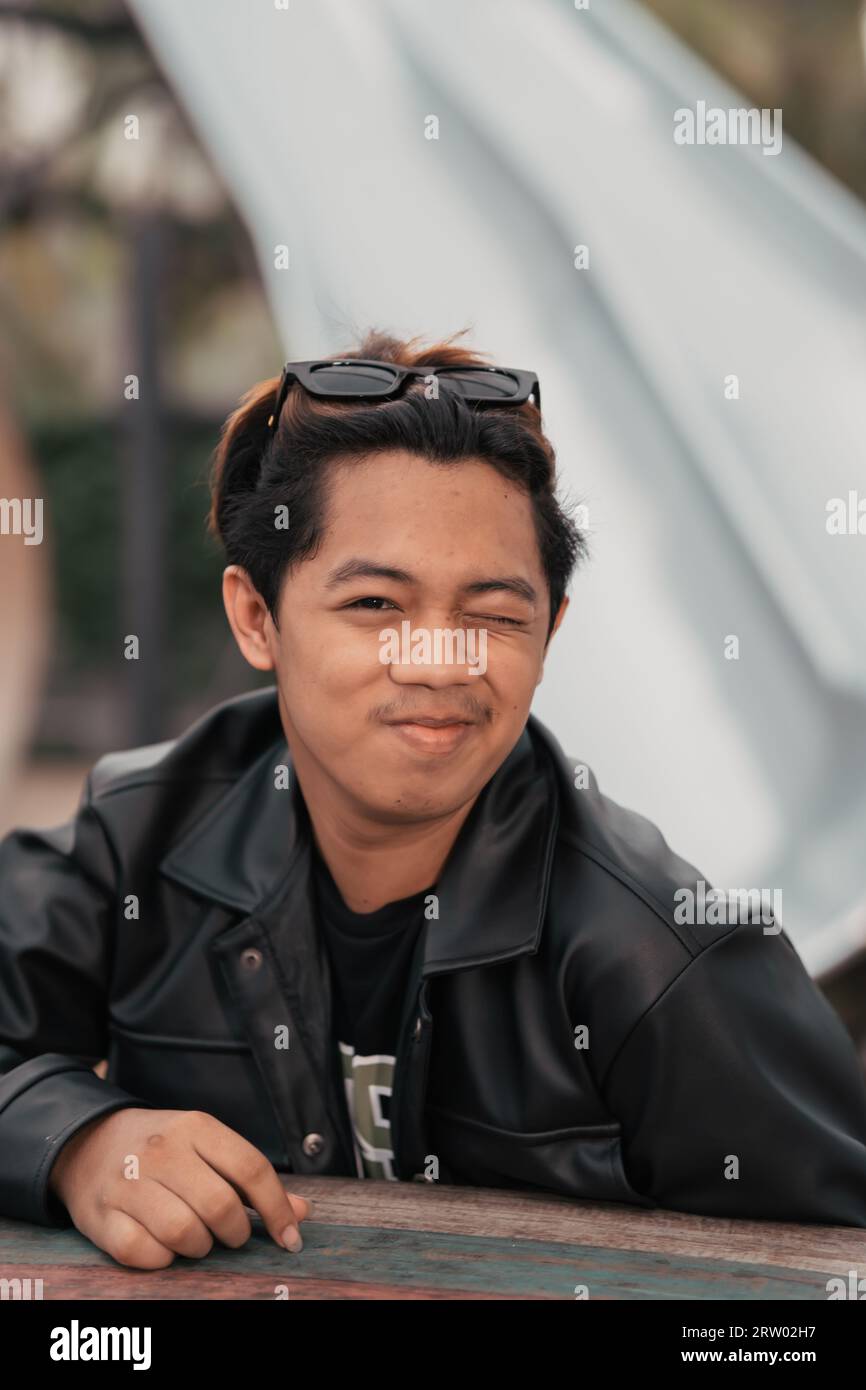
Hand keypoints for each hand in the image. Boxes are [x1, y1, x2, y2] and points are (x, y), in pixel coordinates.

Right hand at [48, 1107, 311, 1269]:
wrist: (87, 1141)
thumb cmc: (162, 1149)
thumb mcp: (206, 1146)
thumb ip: (251, 1179)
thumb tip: (301, 1213)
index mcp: (194, 1127)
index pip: (250, 1168)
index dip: (277, 1208)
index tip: (290, 1238)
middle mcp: (160, 1151)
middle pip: (219, 1205)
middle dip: (236, 1232)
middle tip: (233, 1236)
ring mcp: (127, 1183)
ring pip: (182, 1232)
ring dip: (199, 1247)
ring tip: (198, 1239)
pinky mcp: (100, 1216)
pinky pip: (142, 1254)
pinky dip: (162, 1260)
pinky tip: (164, 1248)